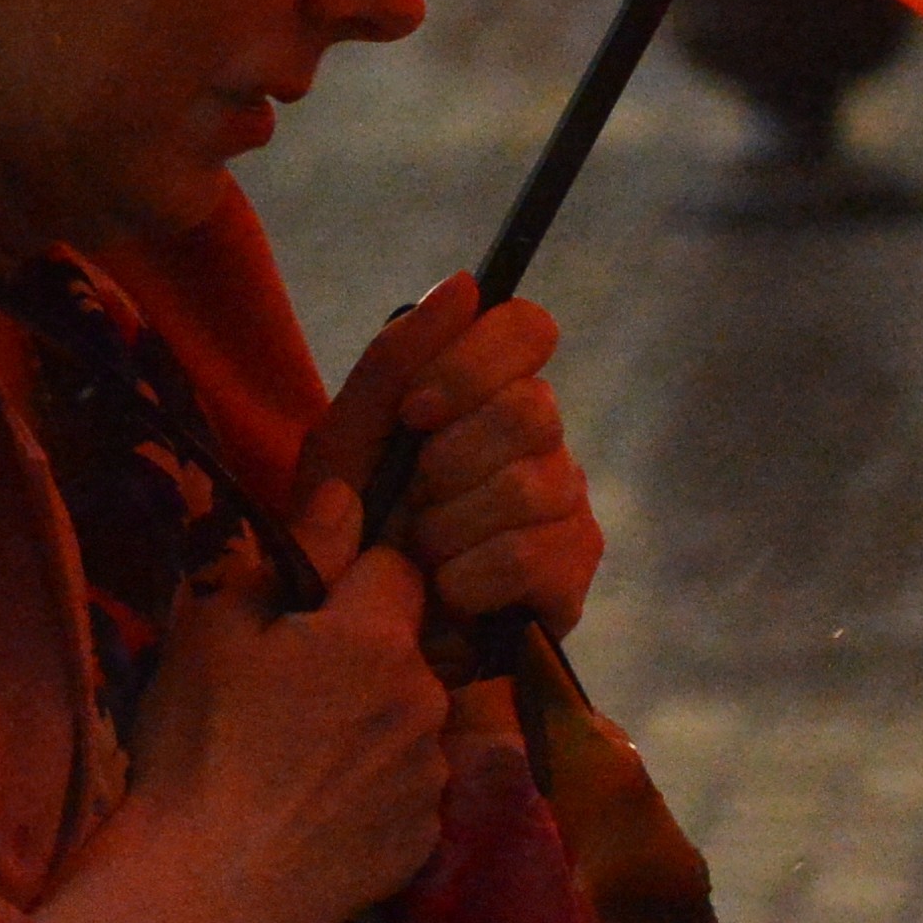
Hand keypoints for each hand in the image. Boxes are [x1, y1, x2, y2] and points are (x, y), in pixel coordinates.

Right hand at [32, 478, 448, 922]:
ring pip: (412, 722)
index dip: (353, 577)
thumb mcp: (217, 627)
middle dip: (366, 655)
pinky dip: (377, 791)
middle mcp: (426, 701)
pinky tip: (320, 812)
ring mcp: (430, 778)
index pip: (398, 566)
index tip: (307, 609)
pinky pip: (409, 791)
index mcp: (378, 638)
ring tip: (304, 761)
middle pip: (408, 649)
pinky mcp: (424, 843)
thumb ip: (294, 553)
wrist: (205, 890)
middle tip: (293, 692)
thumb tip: (345, 495)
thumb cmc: (199, 743)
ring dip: (376, 724)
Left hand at [299, 272, 603, 641]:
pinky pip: (529, 553)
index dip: (473, 363)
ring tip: (422, 556)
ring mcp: (566, 505)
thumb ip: (396, 360)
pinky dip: (468, 577)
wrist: (356, 639)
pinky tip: (449, 595)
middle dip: (449, 460)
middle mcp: (541, 439)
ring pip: (531, 483)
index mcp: (489, 392)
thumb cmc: (352, 531)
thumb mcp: (349, 441)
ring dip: (450, 527)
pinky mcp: (573, 573)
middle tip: (412, 499)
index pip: (527, 327)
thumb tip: (465, 283)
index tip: (416, 412)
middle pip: (530, 407)